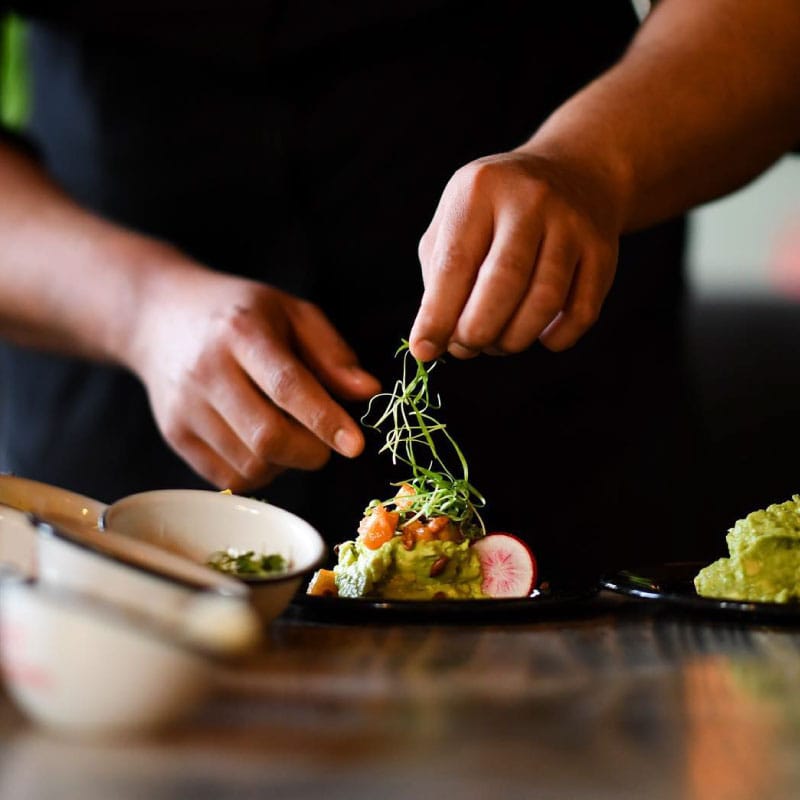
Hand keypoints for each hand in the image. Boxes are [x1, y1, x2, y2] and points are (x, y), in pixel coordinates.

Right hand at [126, 264, 379, 490]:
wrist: (160, 316)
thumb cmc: (240, 315)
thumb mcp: (292, 313)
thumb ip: (332, 353)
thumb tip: (368, 391)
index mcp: (242, 332)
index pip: (286, 386)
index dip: (324, 420)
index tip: (355, 445)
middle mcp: (207, 371)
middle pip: (267, 436)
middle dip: (311, 452)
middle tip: (325, 442)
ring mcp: (185, 407)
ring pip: (250, 464)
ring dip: (286, 463)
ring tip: (289, 433)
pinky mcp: (175, 435)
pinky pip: (228, 478)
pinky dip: (259, 472)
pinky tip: (262, 445)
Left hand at [409, 151, 620, 360]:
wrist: (574, 174)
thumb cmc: (496, 214)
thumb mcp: (457, 223)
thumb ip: (438, 279)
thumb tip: (430, 343)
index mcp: (481, 189)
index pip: (455, 263)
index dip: (438, 315)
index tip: (425, 350)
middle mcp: (531, 200)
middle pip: (504, 282)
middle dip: (478, 330)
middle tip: (466, 347)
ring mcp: (572, 224)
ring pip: (544, 301)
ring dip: (514, 339)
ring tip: (497, 343)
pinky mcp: (603, 250)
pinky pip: (581, 312)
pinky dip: (556, 338)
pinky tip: (539, 336)